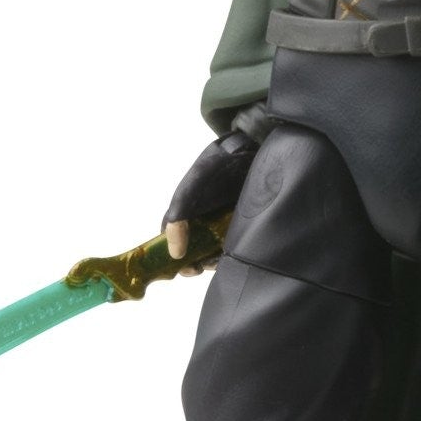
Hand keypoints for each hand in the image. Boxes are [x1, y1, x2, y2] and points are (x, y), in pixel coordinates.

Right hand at [163, 132, 257, 269]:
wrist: (248, 151)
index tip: (181, 269)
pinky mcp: (241, 223)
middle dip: (193, 262)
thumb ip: (178, 216)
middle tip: (199, 268)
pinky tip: (232, 254)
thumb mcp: (189, 190)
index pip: (172, 239)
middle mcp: (201, 218)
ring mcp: (221, 222)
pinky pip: (233, 244)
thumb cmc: (214, 167)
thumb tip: (175, 253)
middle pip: (193, 249)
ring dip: (211, 260)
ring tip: (216, 260)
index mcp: (184, 211)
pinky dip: (230, 253)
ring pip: (212, 250)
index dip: (173, 256)